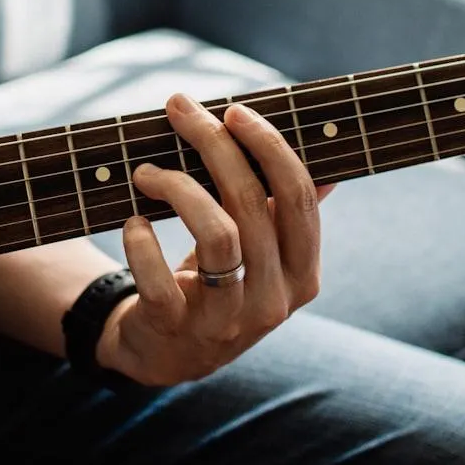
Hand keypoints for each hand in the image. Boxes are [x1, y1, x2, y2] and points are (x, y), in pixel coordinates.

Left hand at [96, 92, 334, 385]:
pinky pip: (160, 279)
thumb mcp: (259, 257)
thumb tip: (331, 171)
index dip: (269, 145)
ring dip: (177, 187)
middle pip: (252, 202)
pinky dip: (141, 242)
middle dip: (214, 145)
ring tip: (145, 171)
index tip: (234, 110)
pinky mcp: (176, 329)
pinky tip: (133, 223)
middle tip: (180, 111)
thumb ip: (285, 216)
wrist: (166, 353)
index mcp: (302, 273)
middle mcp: (273, 299)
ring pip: (217, 234)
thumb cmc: (215, 286)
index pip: (299, 197)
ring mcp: (226, 319)